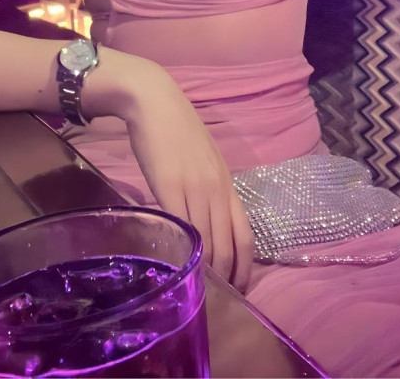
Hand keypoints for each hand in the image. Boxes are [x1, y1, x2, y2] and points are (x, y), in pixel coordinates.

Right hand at [125, 76, 253, 290]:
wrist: (154, 102)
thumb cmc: (177, 129)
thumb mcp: (205, 160)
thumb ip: (210, 189)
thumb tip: (208, 220)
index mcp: (226, 183)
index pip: (245, 235)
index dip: (245, 267)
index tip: (240, 287)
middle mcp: (215, 189)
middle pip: (228, 244)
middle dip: (226, 276)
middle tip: (220, 298)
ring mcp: (193, 188)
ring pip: (206, 240)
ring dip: (205, 267)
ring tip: (200, 287)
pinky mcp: (168, 186)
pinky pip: (181, 225)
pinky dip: (184, 248)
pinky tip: (180, 261)